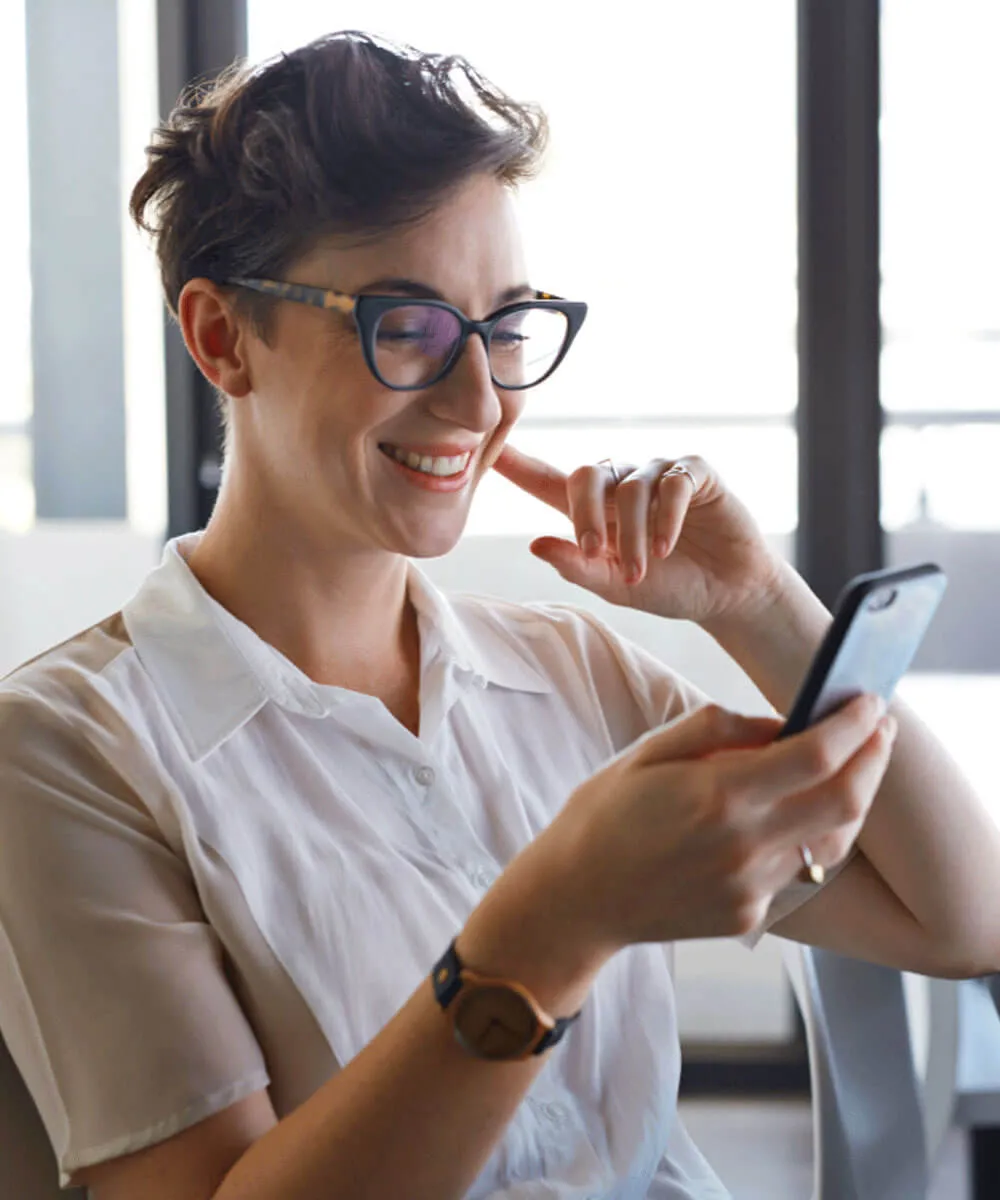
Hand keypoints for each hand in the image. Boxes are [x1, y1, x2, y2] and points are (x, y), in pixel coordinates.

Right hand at [488, 694, 895, 967]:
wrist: (576, 898)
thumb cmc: (604, 816)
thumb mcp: (648, 751)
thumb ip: (717, 728)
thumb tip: (780, 722)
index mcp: (717, 795)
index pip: (816, 755)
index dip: (853, 725)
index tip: (868, 701)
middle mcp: (743, 846)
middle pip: (845, 800)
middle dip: (873, 759)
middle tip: (879, 728)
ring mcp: (750, 887)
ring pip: (833, 840)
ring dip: (854, 798)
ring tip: (853, 766)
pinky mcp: (749, 915)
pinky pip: (803, 870)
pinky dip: (817, 834)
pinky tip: (806, 810)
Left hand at [492, 443, 782, 625]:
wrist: (726, 595)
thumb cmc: (668, 587)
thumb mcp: (615, 587)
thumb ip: (578, 566)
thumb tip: (536, 544)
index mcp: (595, 510)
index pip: (549, 481)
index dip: (519, 465)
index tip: (489, 449)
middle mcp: (623, 483)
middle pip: (585, 475)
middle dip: (585, 517)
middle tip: (596, 553)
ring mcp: (659, 474)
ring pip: (629, 488)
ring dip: (633, 534)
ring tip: (641, 571)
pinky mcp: (695, 473)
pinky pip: (670, 483)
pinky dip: (664, 518)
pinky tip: (667, 547)